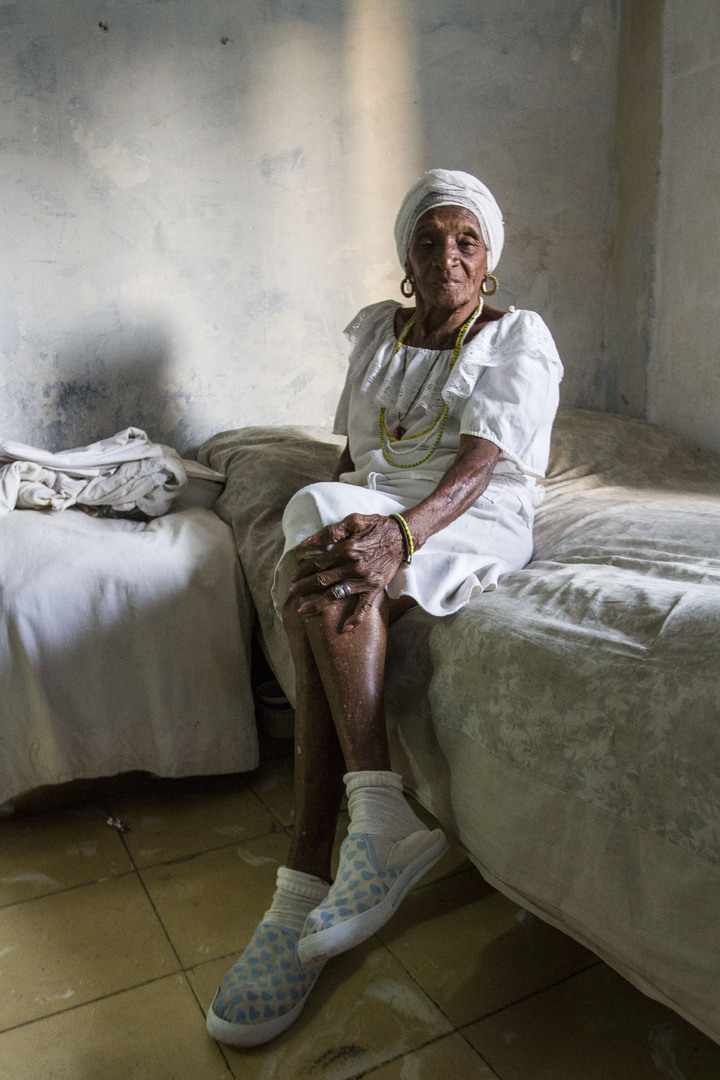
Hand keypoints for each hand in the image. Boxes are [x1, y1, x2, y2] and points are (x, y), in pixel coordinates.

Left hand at [289, 513, 405, 629]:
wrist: (402, 537)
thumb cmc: (376, 526)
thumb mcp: (354, 520)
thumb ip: (331, 531)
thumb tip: (307, 541)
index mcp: (348, 549)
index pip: (318, 562)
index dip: (303, 570)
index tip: (293, 576)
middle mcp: (354, 566)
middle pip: (322, 580)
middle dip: (304, 587)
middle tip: (292, 592)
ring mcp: (364, 580)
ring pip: (336, 595)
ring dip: (317, 604)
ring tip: (303, 611)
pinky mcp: (375, 588)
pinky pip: (364, 607)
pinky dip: (356, 618)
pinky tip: (345, 628)